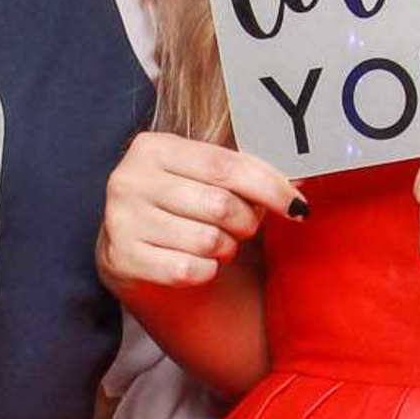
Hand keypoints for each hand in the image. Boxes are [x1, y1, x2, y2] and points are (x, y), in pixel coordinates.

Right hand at [98, 131, 306, 293]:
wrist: (133, 249)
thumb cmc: (182, 207)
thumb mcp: (205, 179)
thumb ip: (245, 175)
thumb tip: (298, 187)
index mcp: (153, 146)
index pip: (226, 166)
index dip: (269, 187)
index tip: (297, 205)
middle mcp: (130, 179)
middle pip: (220, 205)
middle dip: (246, 222)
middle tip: (244, 227)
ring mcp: (121, 220)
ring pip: (207, 241)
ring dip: (226, 249)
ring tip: (217, 244)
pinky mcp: (123, 260)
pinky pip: (188, 270)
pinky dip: (206, 271)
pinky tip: (199, 263)